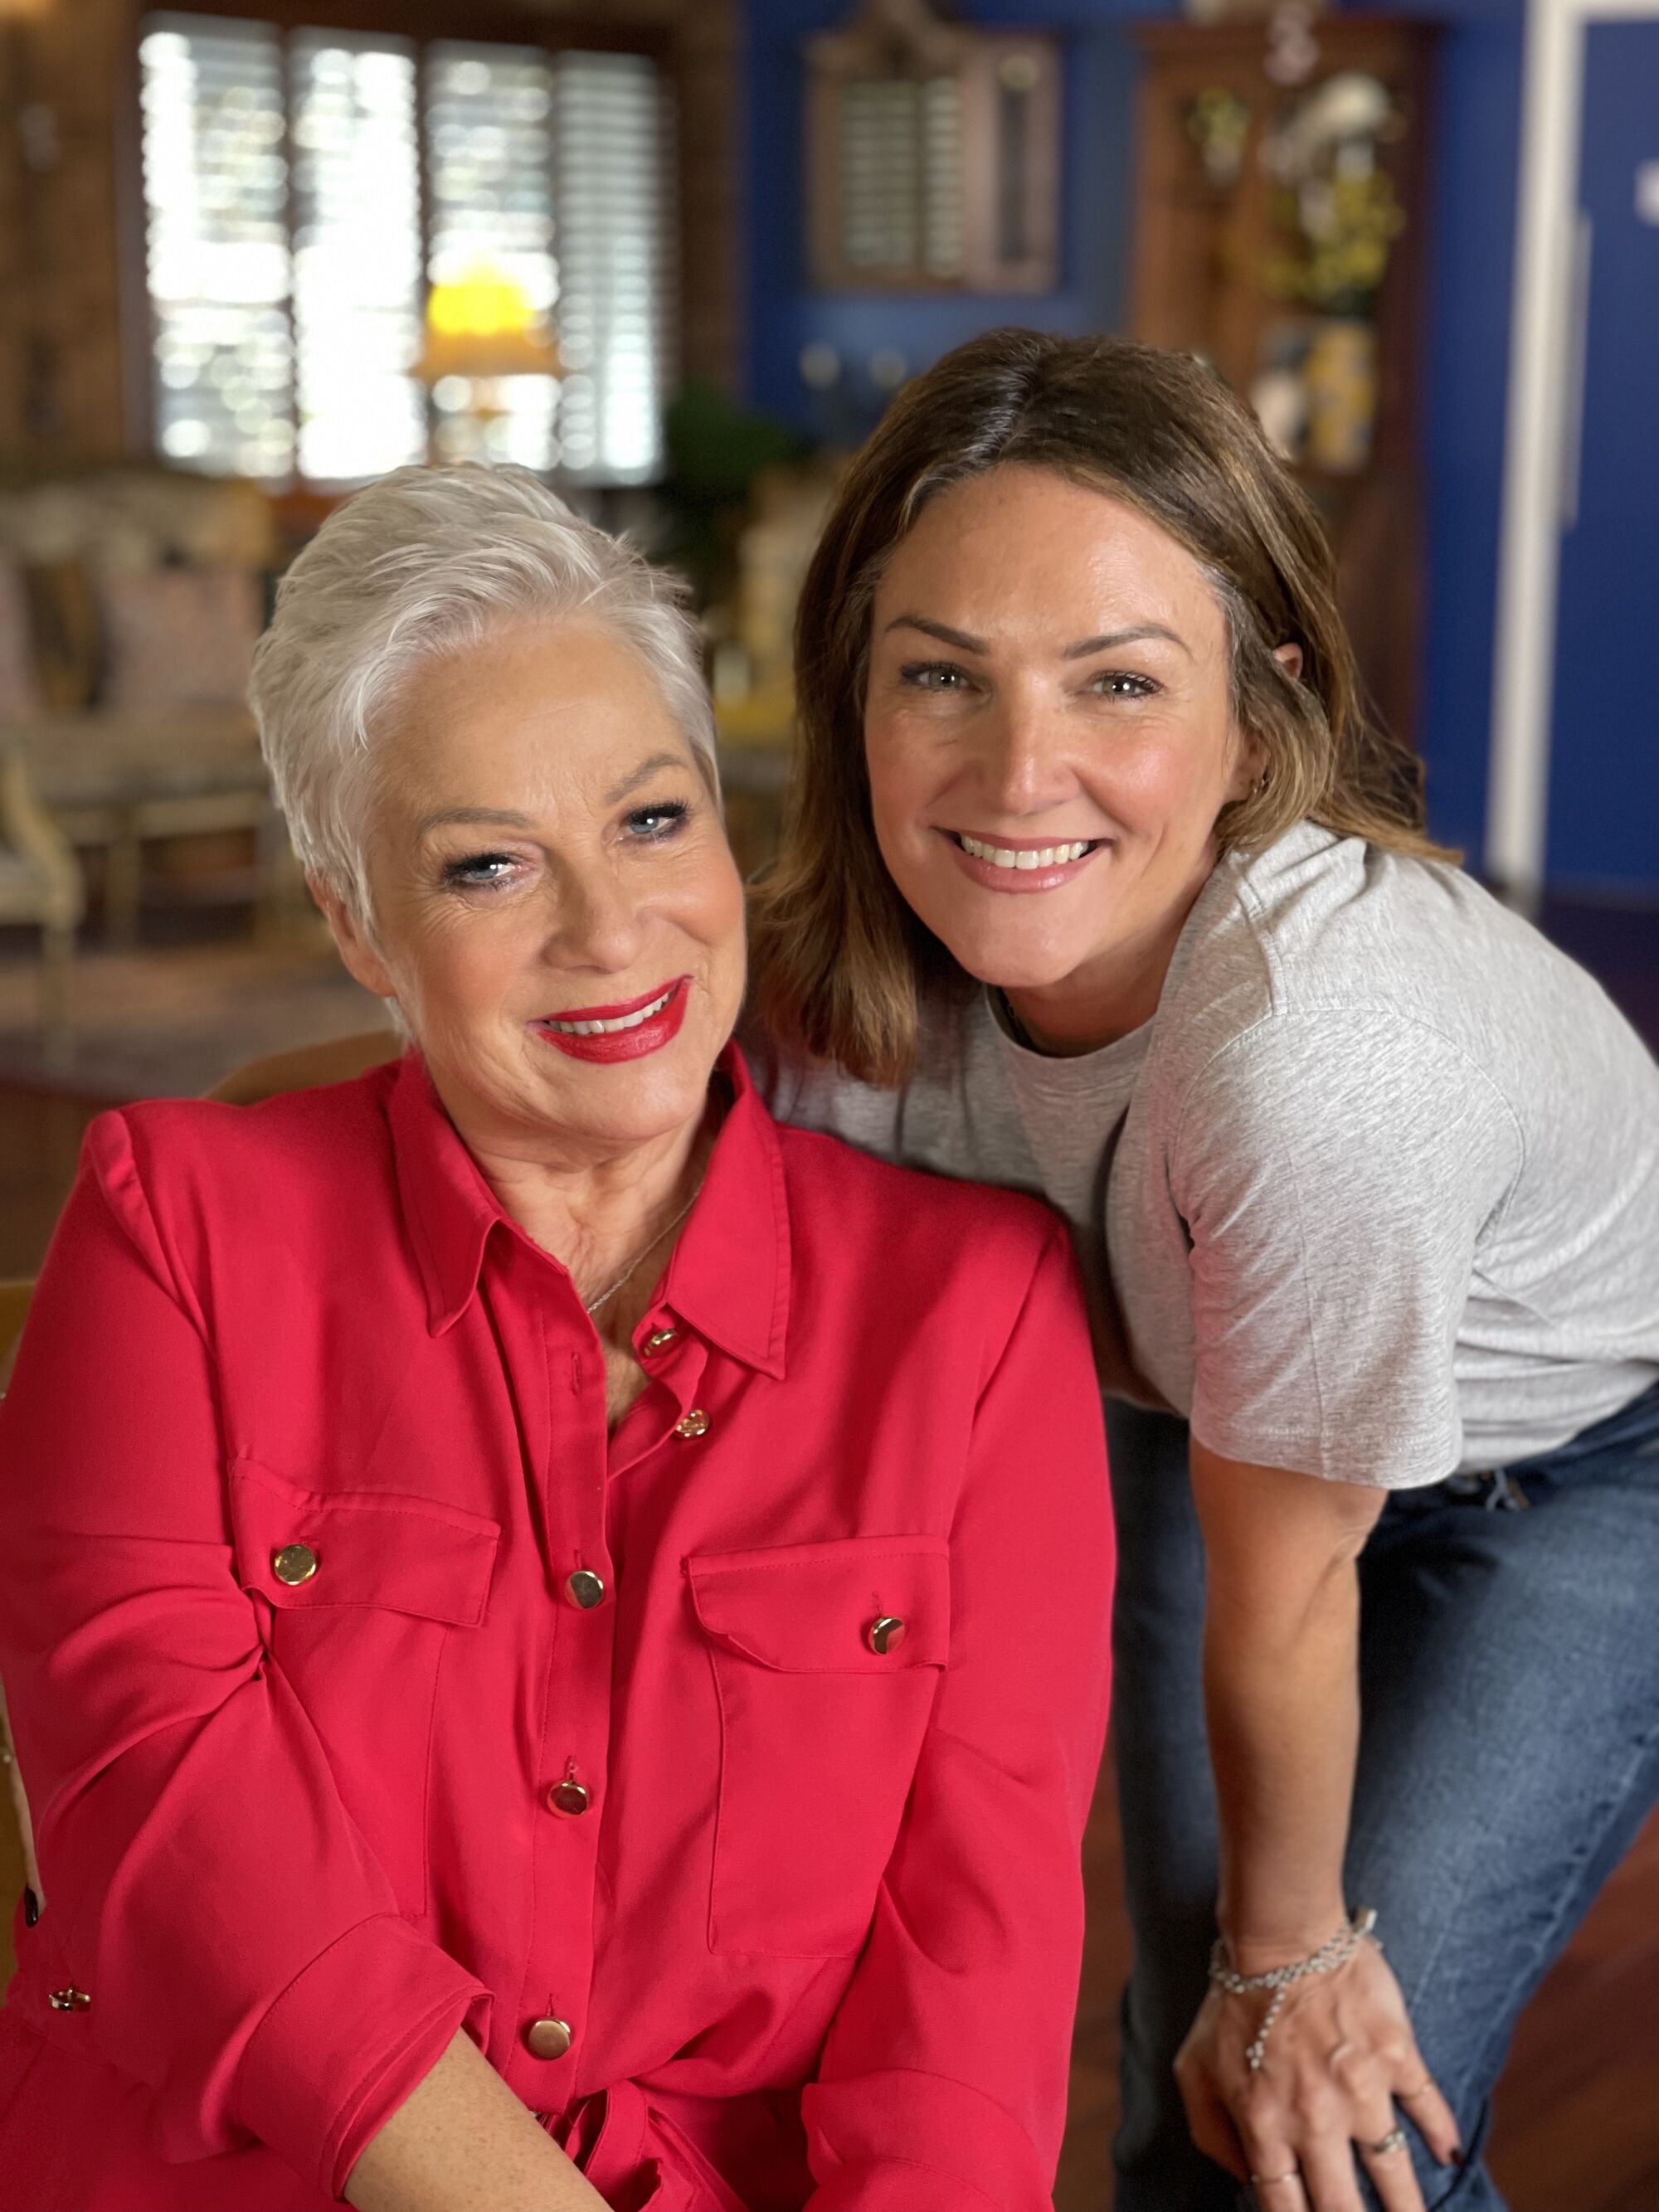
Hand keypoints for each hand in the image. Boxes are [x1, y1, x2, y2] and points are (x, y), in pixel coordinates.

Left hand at [1173, 1938, 1461, 2210]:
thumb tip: (1241, 2179)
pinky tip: (1450, 2156)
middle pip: (1343, 2207)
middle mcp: (1315, 2121)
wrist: (1279, 1936)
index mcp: (1264, 2128)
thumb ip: (1210, 2132)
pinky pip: (1429, 2107)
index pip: (1286, 2210)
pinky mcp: (1396, 2057)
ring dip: (1408, 2207)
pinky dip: (1443, 2136)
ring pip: (1395, 2174)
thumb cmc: (1232, 2003)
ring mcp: (1361, 2091)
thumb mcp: (1195, 2069)